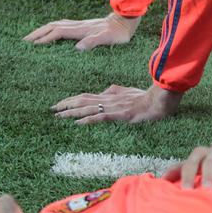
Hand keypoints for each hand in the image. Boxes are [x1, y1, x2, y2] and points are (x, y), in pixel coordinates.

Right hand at [24, 13, 141, 50]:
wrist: (126, 20)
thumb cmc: (118, 33)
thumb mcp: (108, 39)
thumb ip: (93, 42)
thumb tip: (77, 48)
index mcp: (80, 30)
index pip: (57, 33)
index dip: (44, 38)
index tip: (30, 45)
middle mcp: (77, 25)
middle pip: (52, 27)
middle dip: (37, 33)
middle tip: (23, 41)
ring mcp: (79, 24)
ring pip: (55, 25)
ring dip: (42, 30)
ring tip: (32, 37)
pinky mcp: (83, 25)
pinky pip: (62, 26)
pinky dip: (52, 28)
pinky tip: (51, 32)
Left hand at [51, 83, 182, 124]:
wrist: (159, 100)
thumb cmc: (146, 97)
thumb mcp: (129, 91)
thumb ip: (116, 91)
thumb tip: (106, 90)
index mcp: (109, 95)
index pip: (86, 96)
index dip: (72, 99)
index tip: (60, 104)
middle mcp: (108, 100)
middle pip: (83, 101)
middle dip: (66, 105)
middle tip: (52, 109)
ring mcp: (113, 107)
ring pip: (88, 108)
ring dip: (72, 112)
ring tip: (59, 115)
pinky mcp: (119, 114)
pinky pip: (100, 117)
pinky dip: (87, 119)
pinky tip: (77, 122)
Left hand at [162, 144, 211, 188]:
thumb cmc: (205, 174)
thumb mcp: (191, 172)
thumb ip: (177, 174)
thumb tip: (158, 181)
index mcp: (201, 155)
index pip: (192, 161)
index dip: (188, 174)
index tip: (186, 190)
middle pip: (211, 159)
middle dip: (209, 173)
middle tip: (206, 188)